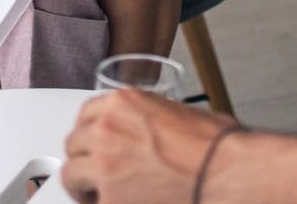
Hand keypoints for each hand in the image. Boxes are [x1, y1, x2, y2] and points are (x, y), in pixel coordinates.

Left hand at [61, 89, 240, 203]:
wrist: (225, 173)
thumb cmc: (214, 146)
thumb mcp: (174, 112)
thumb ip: (143, 120)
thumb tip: (139, 134)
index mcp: (122, 102)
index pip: (85, 115)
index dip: (91, 133)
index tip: (94, 144)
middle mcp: (106, 129)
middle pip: (73, 143)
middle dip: (85, 158)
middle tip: (98, 172)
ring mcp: (104, 165)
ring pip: (71, 174)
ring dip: (84, 184)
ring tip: (100, 193)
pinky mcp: (109, 199)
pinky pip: (91, 202)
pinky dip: (102, 203)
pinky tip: (122, 202)